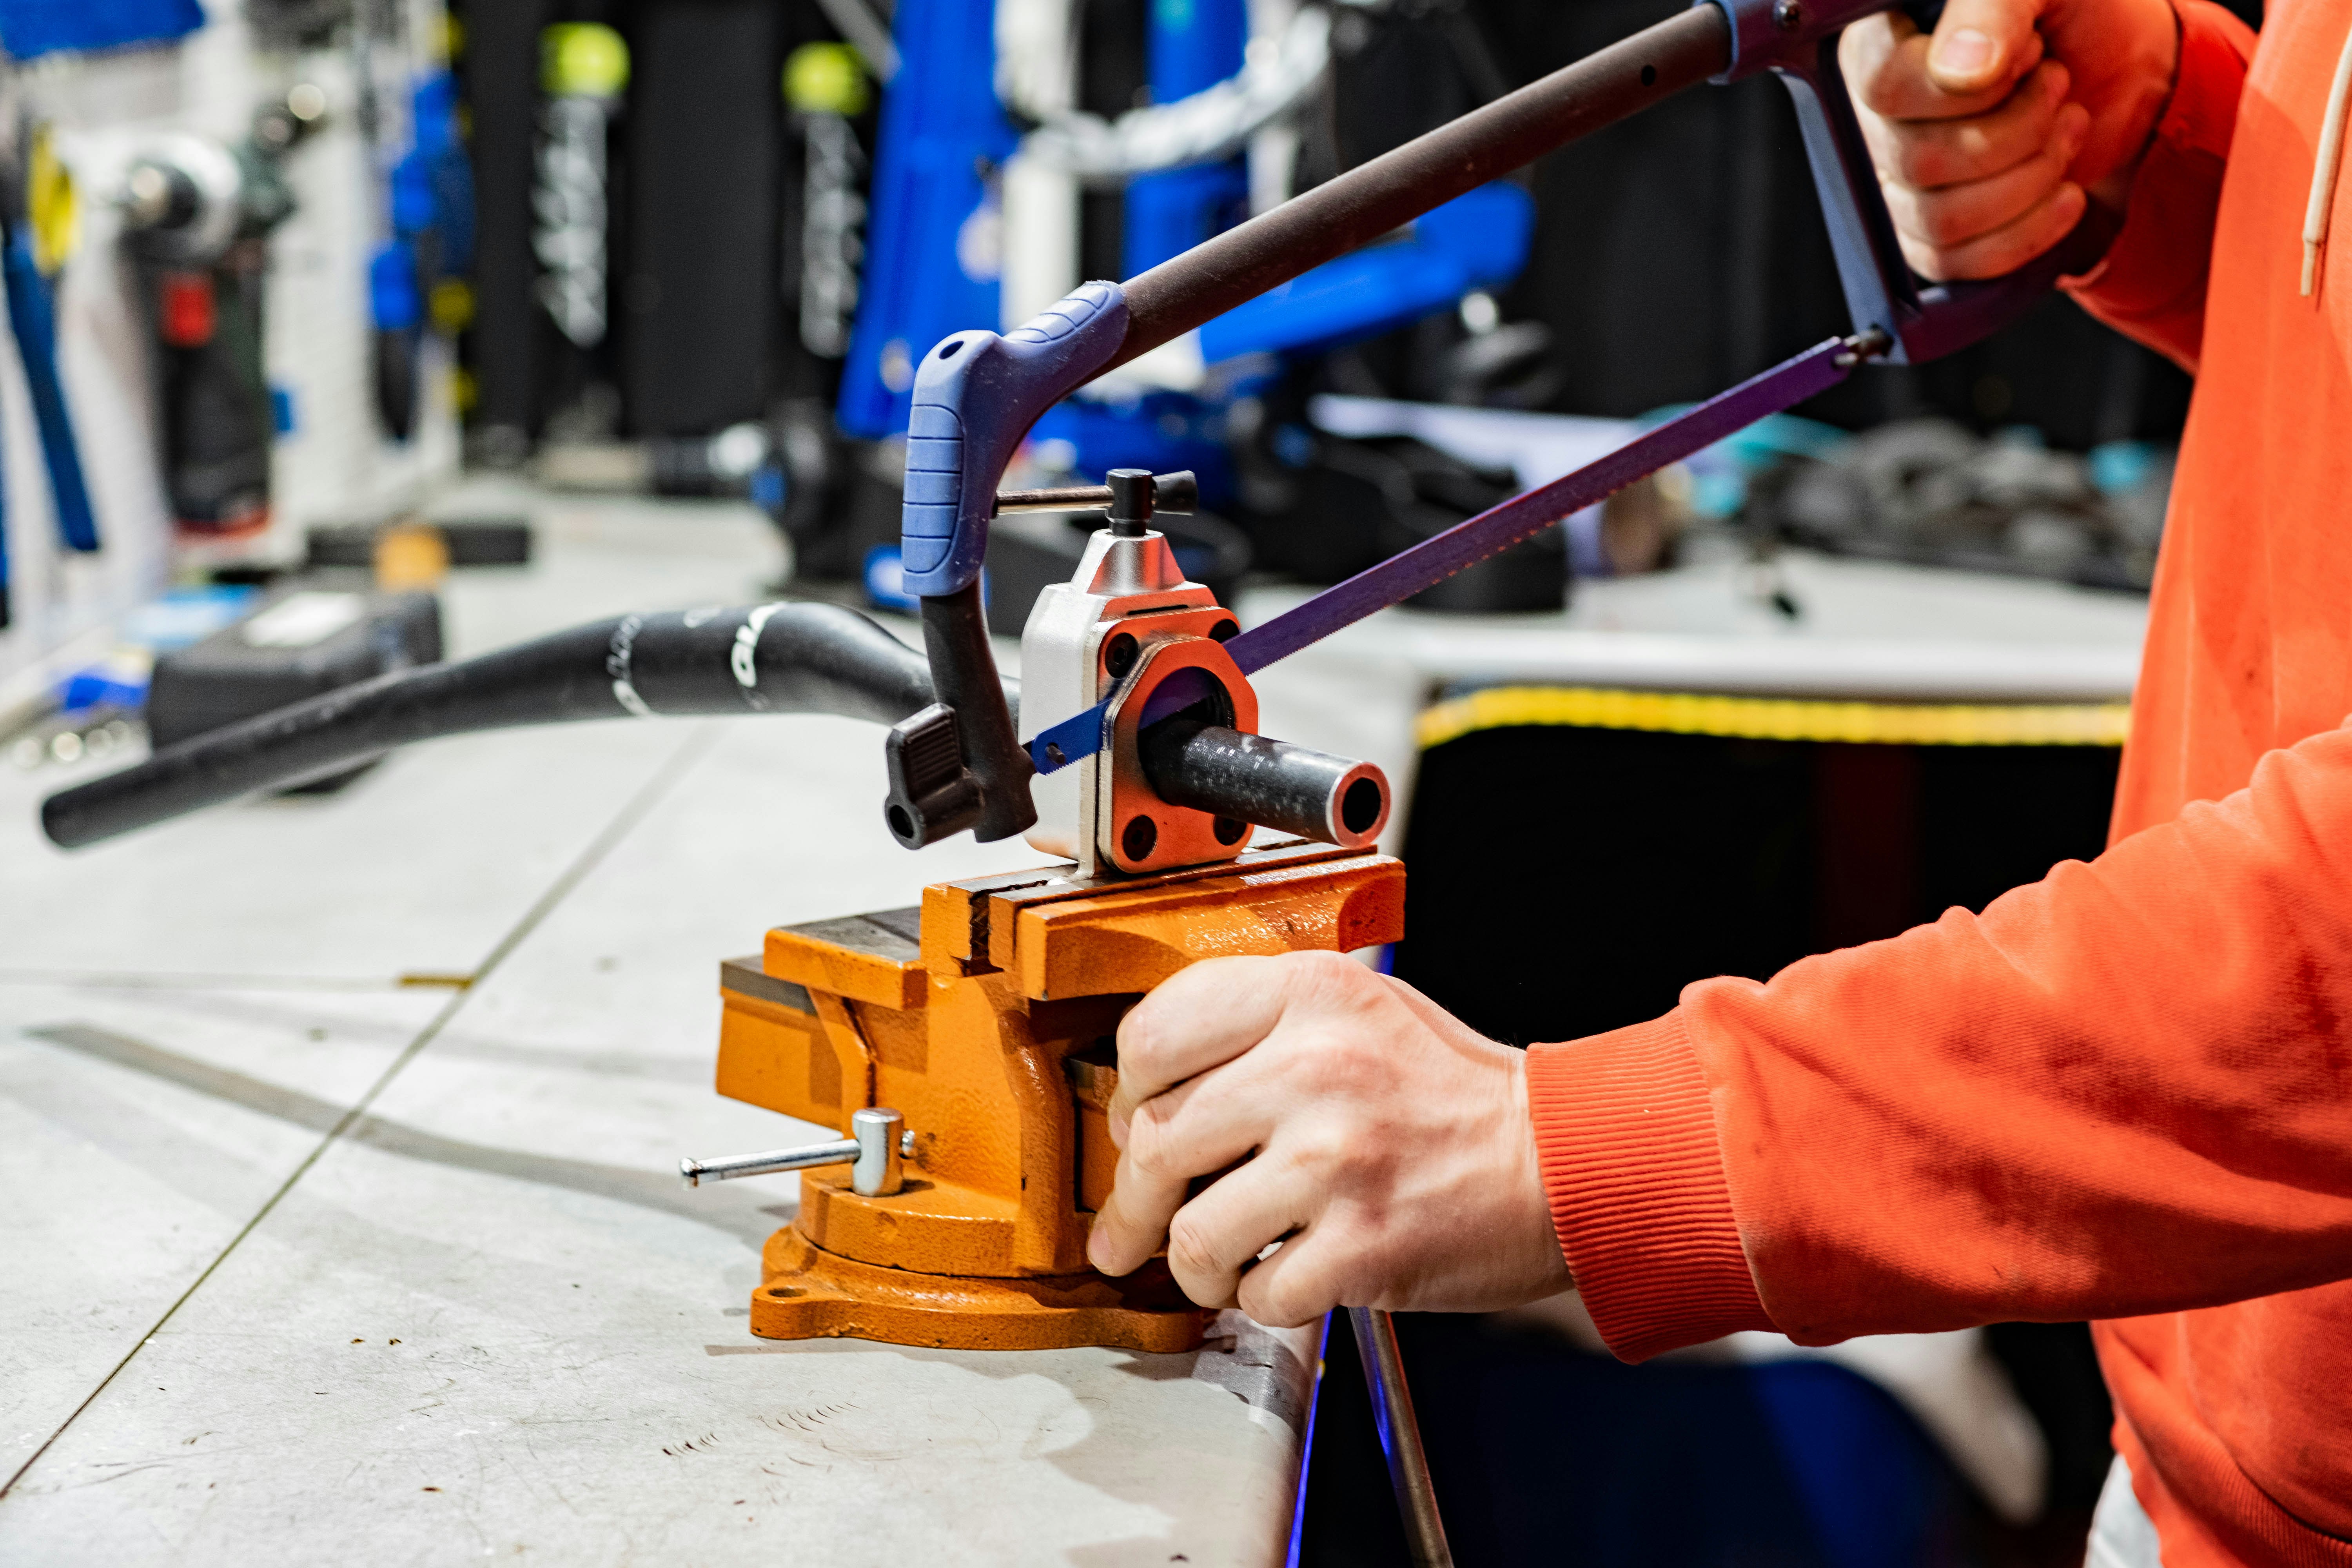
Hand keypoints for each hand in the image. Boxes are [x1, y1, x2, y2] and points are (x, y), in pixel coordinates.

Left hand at [1085, 951, 1572, 1328]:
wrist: (1562, 1158)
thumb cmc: (1450, 1090)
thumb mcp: (1356, 1009)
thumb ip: (1255, 1030)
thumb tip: (1143, 1096)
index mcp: (1311, 993)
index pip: (1152, 1036)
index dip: (1128, 1094)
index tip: (1134, 1125)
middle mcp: (1318, 1066)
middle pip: (1155, 1142)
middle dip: (1133, 1203)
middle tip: (1132, 1230)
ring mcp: (1339, 1158)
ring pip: (1193, 1233)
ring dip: (1196, 1265)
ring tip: (1223, 1262)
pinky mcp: (1363, 1244)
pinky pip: (1257, 1292)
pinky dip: (1262, 1299)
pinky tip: (1289, 1277)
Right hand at [1840, 0, 2177, 278]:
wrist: (2128, 72)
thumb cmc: (2081, 15)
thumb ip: (1993, 8)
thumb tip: (1959, 74)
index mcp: (1884, 45)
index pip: (1885, 88)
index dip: (1970, 88)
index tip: (2029, 53)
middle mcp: (1880, 119)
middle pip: (1918, 161)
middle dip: (2017, 131)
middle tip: (2058, 85)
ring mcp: (1900, 184)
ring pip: (1940, 219)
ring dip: (2029, 178)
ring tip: (2067, 128)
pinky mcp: (1932, 235)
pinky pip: (1957, 263)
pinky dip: (2027, 232)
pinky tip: (2064, 192)